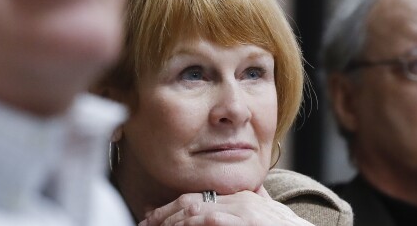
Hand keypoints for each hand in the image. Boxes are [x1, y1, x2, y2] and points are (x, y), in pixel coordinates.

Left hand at [138, 188, 313, 225]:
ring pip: (196, 208)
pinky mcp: (246, 221)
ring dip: (171, 219)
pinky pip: (210, 219)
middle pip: (193, 201)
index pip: (201, 197)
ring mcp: (243, 210)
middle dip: (165, 213)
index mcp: (244, 198)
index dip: (175, 206)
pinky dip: (190, 223)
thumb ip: (259, 203)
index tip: (155, 216)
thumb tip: (252, 194)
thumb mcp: (271, 214)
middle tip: (145, 222)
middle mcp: (241, 199)